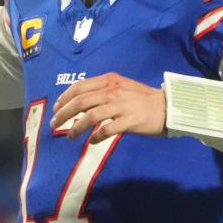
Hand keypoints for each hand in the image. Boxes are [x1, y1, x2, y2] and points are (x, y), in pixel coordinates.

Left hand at [50, 72, 166, 143]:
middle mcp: (112, 91)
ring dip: (76, 127)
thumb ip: (101, 93)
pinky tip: (92, 141)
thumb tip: (80, 104)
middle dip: (63, 114)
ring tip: (70, 136)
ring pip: (91, 116)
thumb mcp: (120, 88)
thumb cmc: (142, 99)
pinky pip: (108, 129)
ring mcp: (121, 106)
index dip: (64, 98)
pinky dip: (96, 136)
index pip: (80, 87)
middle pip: (81, 101)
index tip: (56, 108)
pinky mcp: (130, 120)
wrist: (168, 106)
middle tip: (55, 125)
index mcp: (109, 81)